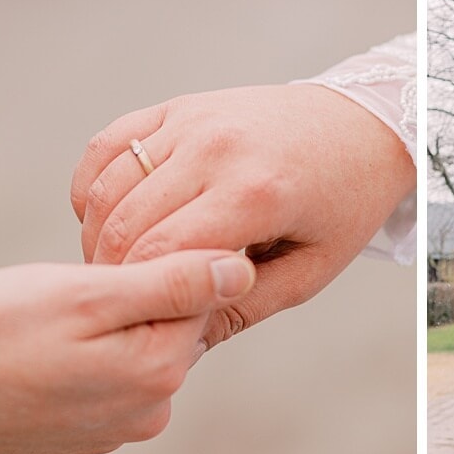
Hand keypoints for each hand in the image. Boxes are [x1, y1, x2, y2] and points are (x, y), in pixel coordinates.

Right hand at [0, 250, 254, 453]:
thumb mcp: (89, 293)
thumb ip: (173, 283)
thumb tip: (243, 271)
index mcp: (161, 372)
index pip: (200, 300)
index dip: (161, 267)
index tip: (114, 263)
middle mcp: (150, 414)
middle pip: (169, 332)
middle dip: (133, 304)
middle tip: (73, 294)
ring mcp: (115, 434)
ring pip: (133, 358)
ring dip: (106, 335)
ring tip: (50, 329)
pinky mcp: (81, 442)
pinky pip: (101, 388)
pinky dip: (81, 366)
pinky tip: (41, 357)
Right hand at [70, 84, 414, 349]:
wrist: (360, 126)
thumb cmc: (343, 204)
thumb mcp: (310, 270)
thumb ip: (245, 307)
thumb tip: (185, 346)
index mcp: (255, 193)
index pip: (161, 256)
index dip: (137, 297)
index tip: (139, 320)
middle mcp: (216, 148)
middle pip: (123, 224)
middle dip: (111, 272)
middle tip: (122, 302)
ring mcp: (192, 120)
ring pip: (107, 186)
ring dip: (96, 234)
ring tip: (116, 268)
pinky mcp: (177, 106)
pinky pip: (109, 145)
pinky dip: (93, 185)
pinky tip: (108, 218)